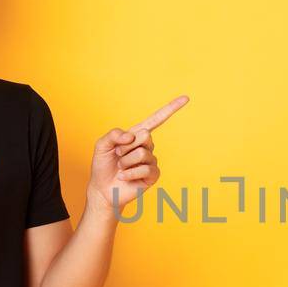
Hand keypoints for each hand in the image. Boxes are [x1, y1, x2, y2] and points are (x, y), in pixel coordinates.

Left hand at [87, 95, 188, 214]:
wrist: (102, 189)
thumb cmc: (102, 166)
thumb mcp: (101, 145)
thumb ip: (113, 134)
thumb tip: (131, 136)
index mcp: (136, 135)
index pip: (156, 119)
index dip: (171, 109)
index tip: (186, 98)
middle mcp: (147, 146)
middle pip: (145, 135)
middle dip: (126, 146)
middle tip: (118, 155)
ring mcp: (151, 160)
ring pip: (141, 154)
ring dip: (126, 162)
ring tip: (121, 168)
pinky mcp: (153, 175)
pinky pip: (144, 169)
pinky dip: (130, 173)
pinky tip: (124, 177)